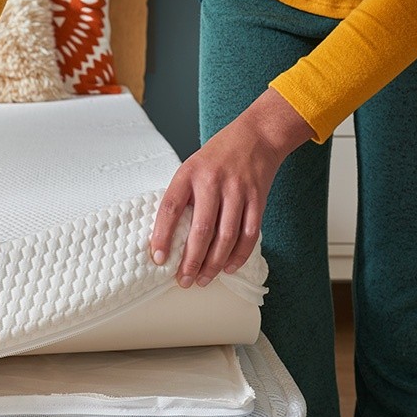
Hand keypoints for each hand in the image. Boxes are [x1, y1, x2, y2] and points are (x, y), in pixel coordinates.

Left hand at [150, 88, 314, 287]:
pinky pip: (249, 234)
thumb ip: (183, 197)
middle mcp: (213, 181)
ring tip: (203, 279)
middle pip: (201, 229)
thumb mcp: (191, 167)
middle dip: (191, 261)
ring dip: (214, 263)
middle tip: (183, 281)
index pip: (171, 208)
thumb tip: (167, 237)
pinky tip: (228, 267)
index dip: (162, 236)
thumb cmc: (218, 156)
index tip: (158, 259)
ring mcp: (237, 190)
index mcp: (189, 174)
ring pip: (226, 236)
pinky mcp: (258, 198)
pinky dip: (239, 255)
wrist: (256, 136)